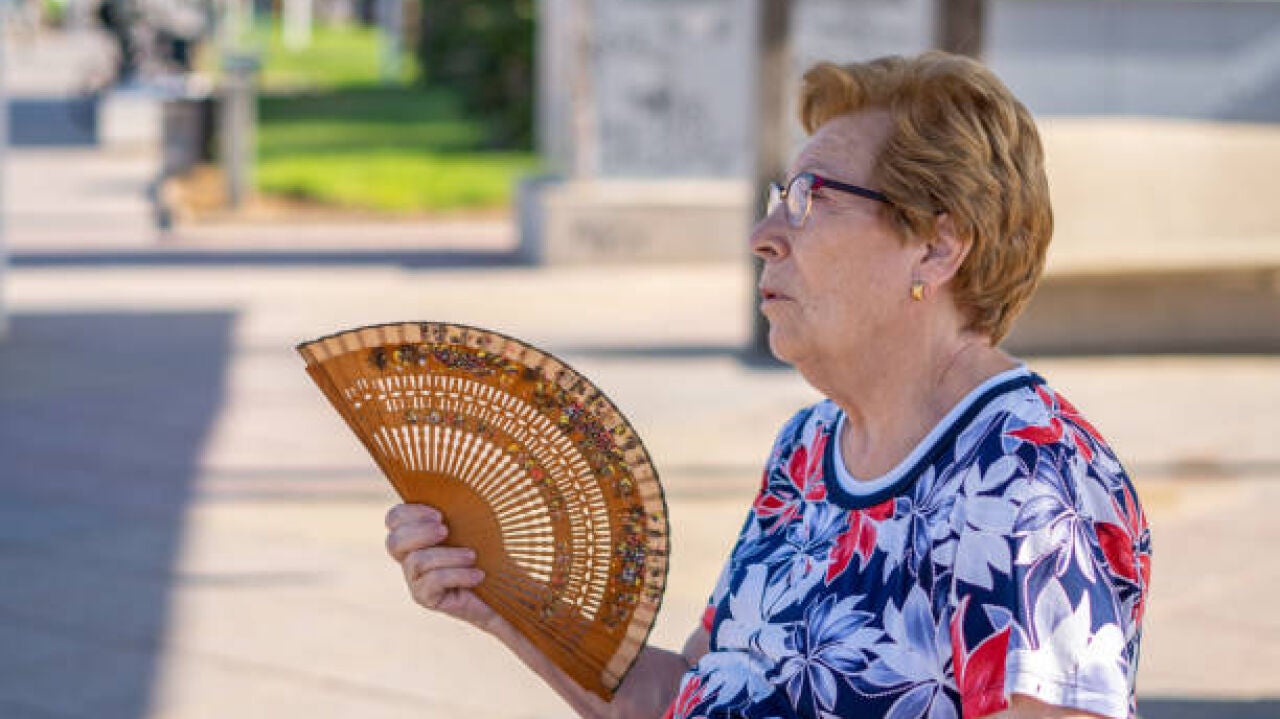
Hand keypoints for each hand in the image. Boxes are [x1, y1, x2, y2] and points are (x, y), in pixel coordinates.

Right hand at [384, 503, 499, 631]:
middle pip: (394, 542)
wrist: (504, 589)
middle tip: (446, 530)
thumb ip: (459, 506)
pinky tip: (478, 575)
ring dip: (449, 555)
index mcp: (417, 534)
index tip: (439, 514)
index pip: (394, 519)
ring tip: (472, 556)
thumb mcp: (474, 524)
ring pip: (418, 561)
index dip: (409, 513)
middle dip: (420, 533)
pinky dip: (458, 575)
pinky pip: (433, 582)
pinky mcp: (426, 598)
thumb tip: (461, 473)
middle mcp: (410, 557)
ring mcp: (415, 579)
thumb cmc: (490, 551)